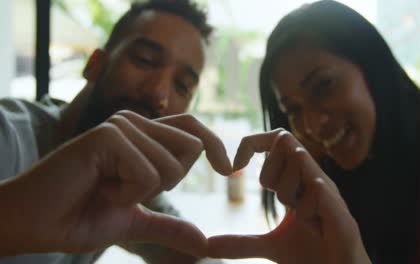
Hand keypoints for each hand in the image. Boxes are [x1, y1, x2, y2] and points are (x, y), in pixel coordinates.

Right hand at [0, 111, 231, 257]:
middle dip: (168, 182)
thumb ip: (170, 227)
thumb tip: (205, 244)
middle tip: (125, 189)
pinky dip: (127, 193)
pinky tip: (99, 188)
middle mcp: (134, 123)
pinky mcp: (107, 136)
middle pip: (192, 147)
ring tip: (106, 188)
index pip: (193, 129)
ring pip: (171, 164)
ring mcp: (121, 126)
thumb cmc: (80, 216)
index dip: (215, 146)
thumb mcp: (134, 222)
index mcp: (143, 136)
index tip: (229, 169)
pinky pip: (147, 173)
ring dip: (141, 192)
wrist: (37, 224)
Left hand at [208, 129, 369, 263]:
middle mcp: (314, 179)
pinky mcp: (340, 209)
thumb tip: (208, 246)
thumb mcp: (271, 246)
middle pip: (283, 140)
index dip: (251, 143)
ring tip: (299, 217)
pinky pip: (316, 189)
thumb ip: (241, 241)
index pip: (277, 138)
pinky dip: (304, 209)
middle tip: (281, 203)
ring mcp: (328, 192)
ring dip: (286, 189)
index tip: (235, 168)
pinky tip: (312, 227)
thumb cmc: (312, 257)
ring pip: (299, 158)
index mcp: (300, 182)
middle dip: (270, 173)